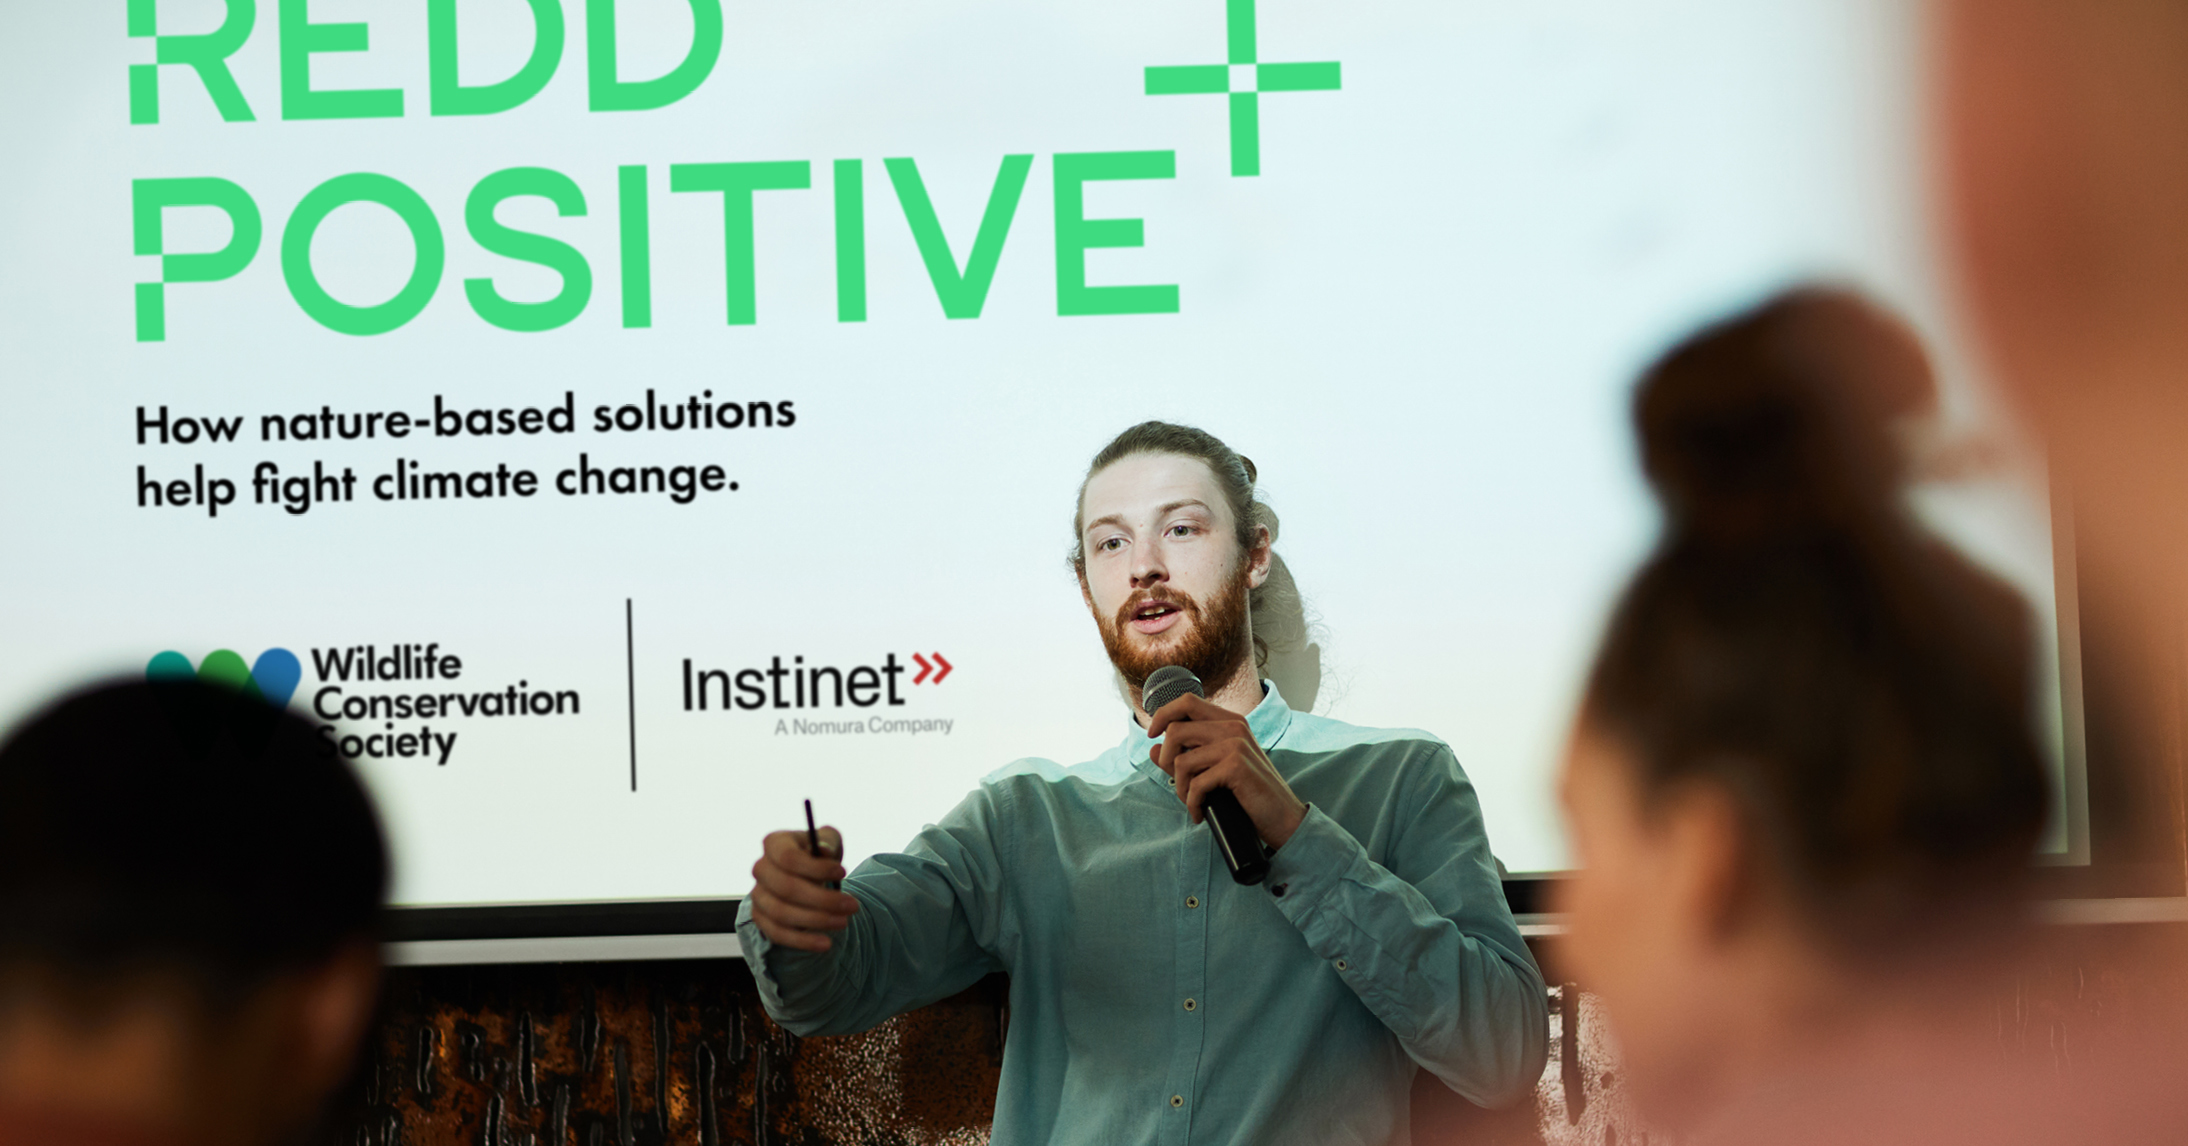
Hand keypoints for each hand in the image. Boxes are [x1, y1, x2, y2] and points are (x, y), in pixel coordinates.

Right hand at [749, 826, 858, 951]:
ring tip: (844, 922)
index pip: (788, 858)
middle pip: (786, 888)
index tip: (843, 873)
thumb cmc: (819, 855)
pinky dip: (802, 941)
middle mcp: (761, 869)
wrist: (808, 876)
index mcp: (775, 843)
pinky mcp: (760, 918)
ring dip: (816, 921)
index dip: (815, 868)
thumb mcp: (828, 841)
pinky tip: (826, 943)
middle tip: (852, 905)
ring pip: (782, 913)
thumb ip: (826, 841)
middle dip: (822, 899)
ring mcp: (757, 895)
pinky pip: (778, 934)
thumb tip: (823, 851)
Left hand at [1147, 693, 1307, 847]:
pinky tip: (1200, 813)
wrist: (1283, 817)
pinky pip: (1196, 784)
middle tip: (1178, 783)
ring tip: (1192, 802)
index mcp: (1230, 721)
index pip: (1187, 701)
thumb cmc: (1249, 794)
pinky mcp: (1236, 766)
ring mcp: (1236, 744)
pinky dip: (1192, 803)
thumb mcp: (1215, 770)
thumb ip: (1185, 756)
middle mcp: (1233, 727)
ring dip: (1180, 788)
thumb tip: (1152, 748)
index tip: (1152, 735)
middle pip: (1176, 730)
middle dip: (1166, 760)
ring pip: (1181, 760)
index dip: (1163, 714)